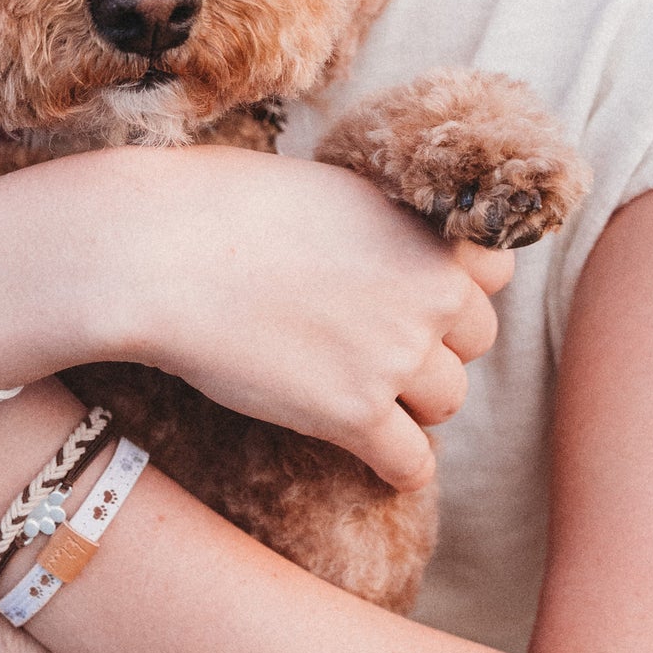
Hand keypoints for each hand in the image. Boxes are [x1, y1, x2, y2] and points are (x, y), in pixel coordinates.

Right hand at [101, 145, 509, 490]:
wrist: (159, 252)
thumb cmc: (218, 202)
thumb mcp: (322, 187)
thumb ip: (373, 223)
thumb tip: (378, 246)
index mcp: (422, 229)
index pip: (493, 271)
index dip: (452, 283)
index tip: (413, 292)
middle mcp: (426, 291)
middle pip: (473, 342)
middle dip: (431, 344)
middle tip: (374, 341)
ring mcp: (393, 356)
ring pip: (446, 403)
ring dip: (411, 401)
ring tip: (361, 390)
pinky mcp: (353, 414)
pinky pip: (411, 463)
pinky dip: (396, 465)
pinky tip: (372, 456)